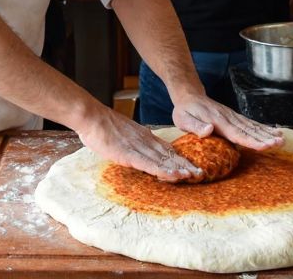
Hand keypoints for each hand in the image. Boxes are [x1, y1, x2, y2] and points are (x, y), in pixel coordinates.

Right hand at [75, 107, 200, 181]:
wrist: (92, 117)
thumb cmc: (104, 126)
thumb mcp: (126, 133)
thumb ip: (135, 142)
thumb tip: (141, 152)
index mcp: (145, 137)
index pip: (167, 150)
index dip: (181, 159)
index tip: (193, 167)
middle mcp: (146, 142)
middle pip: (170, 155)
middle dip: (185, 165)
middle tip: (201, 175)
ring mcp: (138, 147)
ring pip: (163, 160)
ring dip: (178, 168)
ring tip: (192, 176)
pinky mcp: (129, 154)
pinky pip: (149, 164)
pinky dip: (162, 170)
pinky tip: (172, 176)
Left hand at [171, 93, 283, 151]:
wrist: (189, 95)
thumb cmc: (184, 110)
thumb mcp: (183, 119)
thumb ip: (195, 126)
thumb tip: (209, 130)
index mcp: (217, 121)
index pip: (237, 133)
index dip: (252, 141)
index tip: (265, 145)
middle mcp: (228, 118)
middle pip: (249, 130)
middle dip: (265, 138)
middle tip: (280, 144)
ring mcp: (233, 117)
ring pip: (252, 126)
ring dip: (267, 133)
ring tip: (282, 140)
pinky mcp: (234, 117)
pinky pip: (250, 124)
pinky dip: (263, 128)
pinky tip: (274, 133)